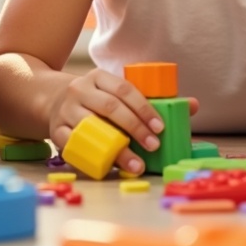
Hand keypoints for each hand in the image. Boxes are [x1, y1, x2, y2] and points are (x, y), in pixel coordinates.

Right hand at [47, 70, 198, 176]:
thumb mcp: (115, 91)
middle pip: (110, 108)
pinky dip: (92, 156)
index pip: (123, 90)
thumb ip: (149, 99)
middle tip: (154, 146)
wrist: (51, 100)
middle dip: (135, 128)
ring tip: (137, 165)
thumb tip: (193, 106)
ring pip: (92, 129)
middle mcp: (79, 90)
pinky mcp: (56, 131)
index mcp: (98, 77)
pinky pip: (73, 145)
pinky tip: (109, 167)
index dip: (143, 108)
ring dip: (117, 149)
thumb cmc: (94, 99)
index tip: (160, 128)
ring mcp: (65, 111)